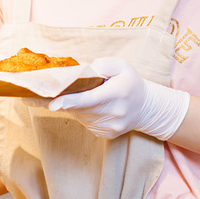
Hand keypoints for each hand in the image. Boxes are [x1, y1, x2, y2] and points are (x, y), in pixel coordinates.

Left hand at [48, 57, 189, 140]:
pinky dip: (83, 115)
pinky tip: (91, 107)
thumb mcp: (122, 66)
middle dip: (67, 101)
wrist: (146, 107)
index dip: (70, 101)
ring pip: (82, 117)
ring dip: (76, 107)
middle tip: (54, 92)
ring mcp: (111, 126)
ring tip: (82, 97)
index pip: (89, 99)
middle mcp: (115, 113)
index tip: (53, 104)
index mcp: (117, 93)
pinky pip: (87, 123)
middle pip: (81, 108)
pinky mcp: (107, 134)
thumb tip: (87, 70)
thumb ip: (104, 64)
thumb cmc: (130, 83)